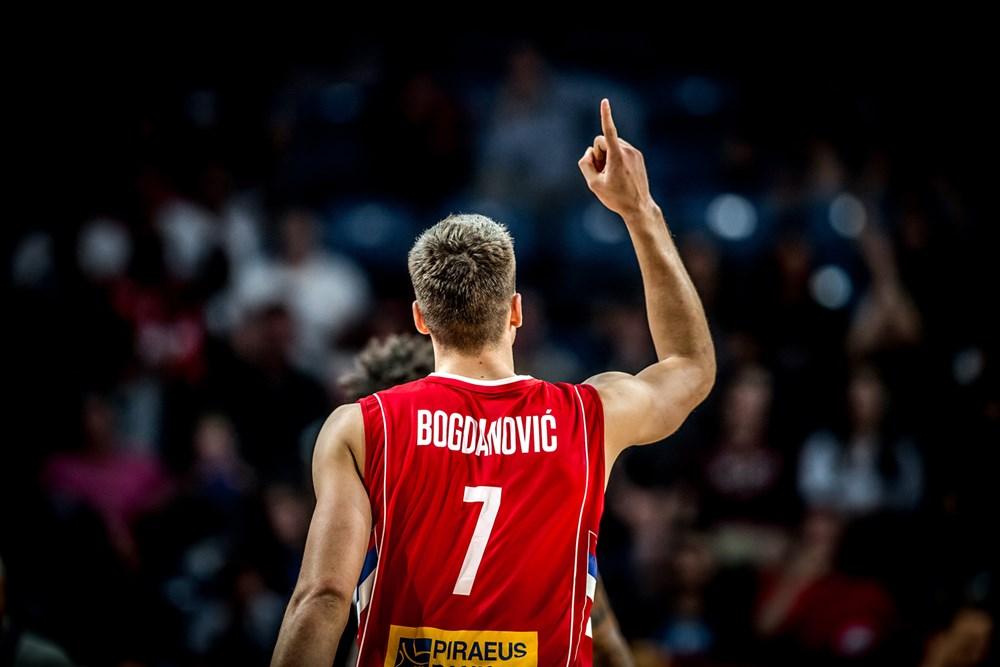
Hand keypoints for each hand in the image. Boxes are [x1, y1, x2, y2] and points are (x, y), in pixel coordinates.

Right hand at [578, 98, 653, 218]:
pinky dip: (615, 158)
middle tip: (600, 172)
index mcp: (617, 156)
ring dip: (606, 156)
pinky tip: (618, 175)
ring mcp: (635, 153)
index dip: (605, 116)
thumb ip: (585, 165)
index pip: (608, 131)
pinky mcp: (638, 156)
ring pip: (612, 145)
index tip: (605, 101)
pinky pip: (620, 150)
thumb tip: (588, 153)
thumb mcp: (594, 184)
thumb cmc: (616, 197)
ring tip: (611, 175)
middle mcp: (628, 150)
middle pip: (603, 141)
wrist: (638, 207)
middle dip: (598, 152)